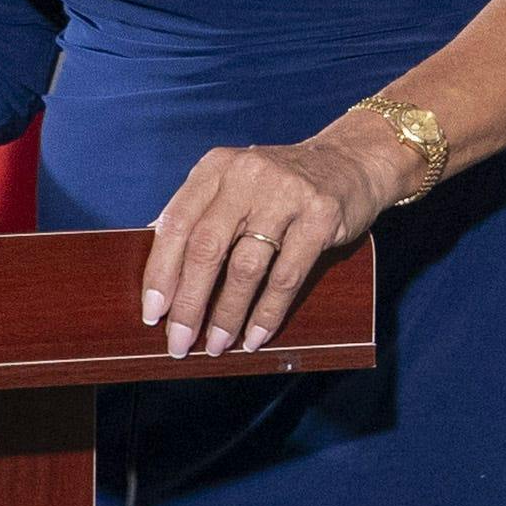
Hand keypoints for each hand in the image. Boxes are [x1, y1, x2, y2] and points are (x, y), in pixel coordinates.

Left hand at [146, 127, 400, 357]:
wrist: (352, 160)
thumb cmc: (283, 184)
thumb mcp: (236, 183)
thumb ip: (200, 214)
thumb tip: (158, 267)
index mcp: (217, 168)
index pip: (177, 224)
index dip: (161, 272)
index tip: (153, 312)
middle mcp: (247, 176)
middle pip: (206, 248)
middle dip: (189, 303)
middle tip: (179, 341)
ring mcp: (286, 195)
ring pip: (246, 267)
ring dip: (228, 314)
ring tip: (217, 345)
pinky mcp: (321, 217)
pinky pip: (287, 276)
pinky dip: (268, 312)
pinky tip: (256, 336)